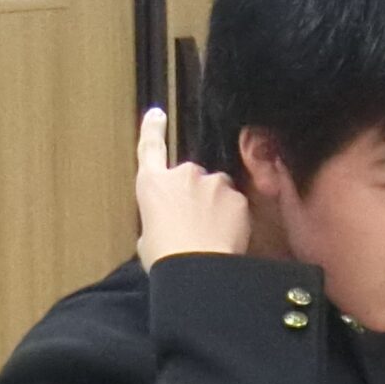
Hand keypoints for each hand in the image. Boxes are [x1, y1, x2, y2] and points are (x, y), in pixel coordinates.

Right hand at [135, 107, 250, 267]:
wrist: (196, 268)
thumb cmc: (166, 258)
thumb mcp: (148, 237)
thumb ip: (159, 217)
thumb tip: (168, 222)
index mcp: (152, 184)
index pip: (150, 148)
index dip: (153, 129)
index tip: (157, 115)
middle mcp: (182, 175)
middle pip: (192, 178)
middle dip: (195, 196)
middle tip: (194, 226)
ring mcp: (212, 183)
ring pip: (217, 190)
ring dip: (216, 205)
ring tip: (210, 235)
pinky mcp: (236, 197)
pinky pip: (236, 204)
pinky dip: (233, 218)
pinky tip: (226, 238)